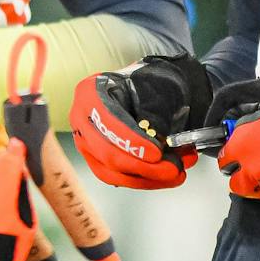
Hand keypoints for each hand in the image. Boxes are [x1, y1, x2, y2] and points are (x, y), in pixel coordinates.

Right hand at [69, 54, 212, 189]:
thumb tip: (171, 146)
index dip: (132, 141)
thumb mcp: (155, 85)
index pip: (107, 122)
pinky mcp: (97, 159)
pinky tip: (166, 176)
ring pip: (111, 173)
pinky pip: (117, 177)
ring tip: (177, 175)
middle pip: (107, 155)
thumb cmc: (150, 80)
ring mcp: (86, 142)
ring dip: (148, 179)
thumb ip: (159, 112)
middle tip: (174, 170)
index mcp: (91, 93)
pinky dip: (145, 180)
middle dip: (145, 168)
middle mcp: (82, 119)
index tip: (157, 153)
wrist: (149, 82)